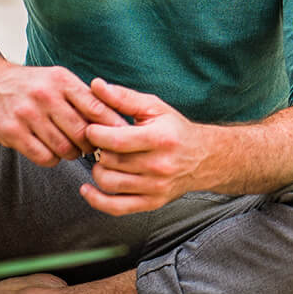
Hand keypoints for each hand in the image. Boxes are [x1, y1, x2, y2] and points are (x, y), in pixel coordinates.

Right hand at [0, 64, 126, 166]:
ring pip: (64, 148)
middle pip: (82, 132)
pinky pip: (43, 157)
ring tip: (70, 149)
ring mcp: (27, 114)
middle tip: (92, 148)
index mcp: (62, 80)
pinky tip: (51, 152)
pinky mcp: (11, 132)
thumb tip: (117, 119)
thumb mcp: (58, 79)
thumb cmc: (31, 85)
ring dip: (71, 154)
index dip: (112, 127)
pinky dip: (52, 159)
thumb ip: (85, 97)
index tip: (121, 138)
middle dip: (91, 145)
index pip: (97, 108)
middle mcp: (45, 95)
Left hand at [80, 79, 218, 214]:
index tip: (92, 128)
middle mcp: (159, 166)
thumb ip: (123, 97)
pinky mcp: (152, 203)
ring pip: (109, 183)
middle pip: (110, 162)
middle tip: (99, 144)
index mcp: (160, 139)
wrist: (204, 158)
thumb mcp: (154, 108)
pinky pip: (116, 208)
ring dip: (98, 171)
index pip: (116, 140)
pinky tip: (88, 188)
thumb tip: (96, 85)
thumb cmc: (175, 130)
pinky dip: (96, 200)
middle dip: (98, 151)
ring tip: (104, 160)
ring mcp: (156, 187)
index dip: (95, 134)